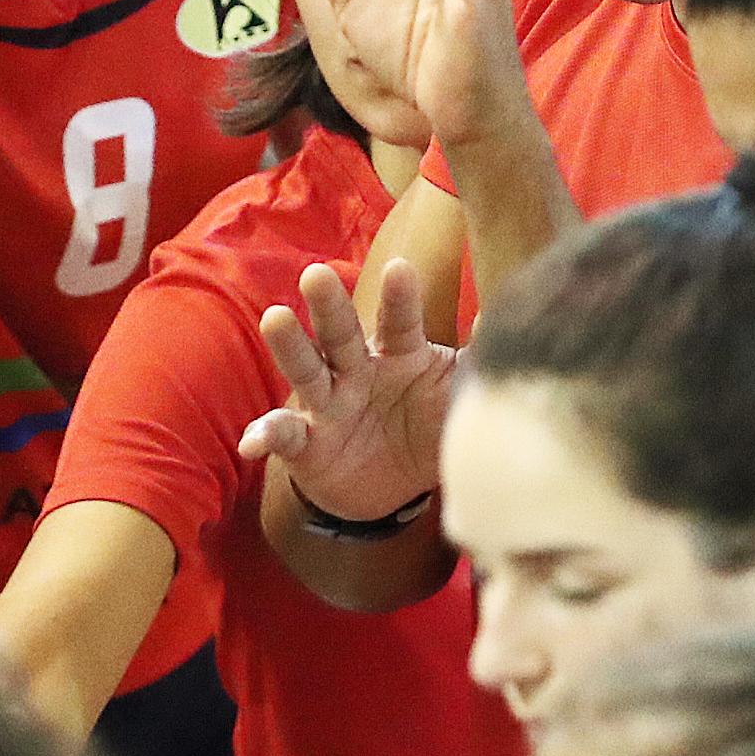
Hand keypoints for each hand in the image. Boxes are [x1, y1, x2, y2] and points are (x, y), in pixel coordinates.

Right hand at [242, 257, 458, 527]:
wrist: (392, 486)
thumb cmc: (427, 426)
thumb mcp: (456, 397)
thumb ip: (477, 365)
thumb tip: (504, 325)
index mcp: (399, 354)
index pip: (400, 322)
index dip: (399, 298)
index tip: (401, 269)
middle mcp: (358, 371)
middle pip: (341, 333)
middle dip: (329, 305)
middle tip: (318, 273)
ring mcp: (328, 405)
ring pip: (307, 371)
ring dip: (290, 346)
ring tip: (274, 318)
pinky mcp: (306, 443)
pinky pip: (283, 436)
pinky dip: (266, 436)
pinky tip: (251, 443)